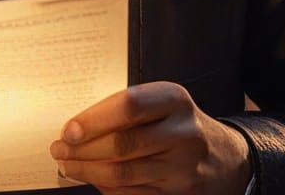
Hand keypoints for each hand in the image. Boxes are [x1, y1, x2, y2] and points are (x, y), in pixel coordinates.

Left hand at [49, 82, 250, 193]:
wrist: (225, 156)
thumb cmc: (180, 122)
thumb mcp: (163, 102)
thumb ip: (129, 108)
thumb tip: (79, 125)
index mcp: (174, 99)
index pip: (129, 106)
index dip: (94, 119)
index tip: (68, 129)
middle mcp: (182, 132)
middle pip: (122, 144)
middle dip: (83, 150)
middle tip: (59, 150)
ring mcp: (182, 167)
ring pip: (124, 174)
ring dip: (88, 171)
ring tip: (67, 166)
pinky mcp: (178, 193)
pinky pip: (133, 193)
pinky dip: (106, 188)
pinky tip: (92, 179)